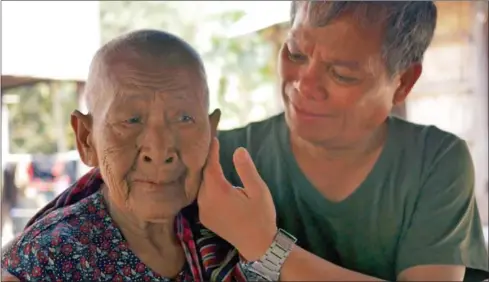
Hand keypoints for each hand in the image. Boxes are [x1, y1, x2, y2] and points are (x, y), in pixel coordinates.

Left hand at [198, 137, 277, 260]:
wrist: (257, 245)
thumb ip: (247, 170)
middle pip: (203, 176)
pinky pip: (202, 196)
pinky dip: (206, 186)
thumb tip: (238, 150)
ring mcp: (203, 211)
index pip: (210, 166)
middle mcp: (205, 201)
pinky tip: (212, 179)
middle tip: (212, 144)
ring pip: (201, 186)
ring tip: (211, 159)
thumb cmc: (261, 216)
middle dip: (208, 161)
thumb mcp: (259, 191)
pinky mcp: (205, 218)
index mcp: (219, 193)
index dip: (212, 151)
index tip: (214, 138)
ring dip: (206, 174)